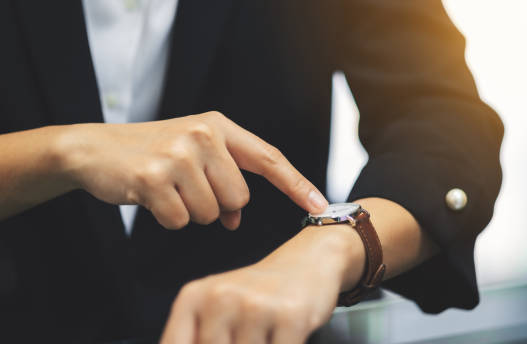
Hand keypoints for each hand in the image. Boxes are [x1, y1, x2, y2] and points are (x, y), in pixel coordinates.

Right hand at [57, 111, 327, 228]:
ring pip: (211, 214)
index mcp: (219, 126)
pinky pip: (181, 220)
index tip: (321, 205)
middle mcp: (204, 134)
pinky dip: (168, 218)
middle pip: (239, 198)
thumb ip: (223, 180)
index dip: (297, 184)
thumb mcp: (194, 157)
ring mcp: (179, 153)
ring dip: (190, 212)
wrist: (95, 149)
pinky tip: (151, 197)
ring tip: (167, 188)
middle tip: (186, 187)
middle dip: (217, 206)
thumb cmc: (151, 154)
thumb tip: (235, 219)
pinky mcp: (154, 176)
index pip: (269, 158)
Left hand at [160, 225, 360, 343]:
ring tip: (266, 334)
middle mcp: (221, 297)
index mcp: (194, 297)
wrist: (307, 260)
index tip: (218, 343)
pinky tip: (284, 336)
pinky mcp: (290, 317)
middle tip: (249, 336)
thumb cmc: (258, 293)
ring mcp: (255, 306)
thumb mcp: (216, 310)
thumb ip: (198, 337)